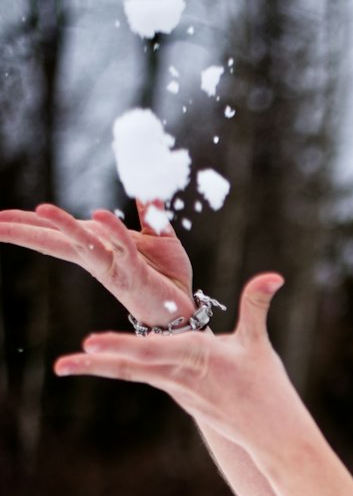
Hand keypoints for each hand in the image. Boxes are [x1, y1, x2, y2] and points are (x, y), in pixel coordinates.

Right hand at [0, 200, 195, 326]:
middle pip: (55, 239)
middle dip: (25, 230)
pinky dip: (112, 230)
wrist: (184, 308)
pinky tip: (98, 214)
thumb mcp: (158, 236)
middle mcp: (98, 257)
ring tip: (40, 209)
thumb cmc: (167, 275)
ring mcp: (114, 267)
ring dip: (63, 225)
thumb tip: (147, 187)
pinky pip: (123, 248)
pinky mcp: (134, 273)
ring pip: (82, 243)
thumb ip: (150, 211)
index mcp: (98, 245)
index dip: (28, 223)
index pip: (56, 231)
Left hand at [54, 274, 301, 455]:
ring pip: (128, 373)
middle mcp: (178, 374)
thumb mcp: (259, 345)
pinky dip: (116, 365)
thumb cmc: (266, 388)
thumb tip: (274, 275)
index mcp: (197, 358)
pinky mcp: (174, 392)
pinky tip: (92, 358)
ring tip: (62, 365)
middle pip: (130, 368)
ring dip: (95, 368)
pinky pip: (140, 376)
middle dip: (96, 364)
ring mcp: (173, 387)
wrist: (267, 434)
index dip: (121, 345)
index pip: (152, 351)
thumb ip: (256, 306)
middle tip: (64, 363)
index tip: (92, 341)